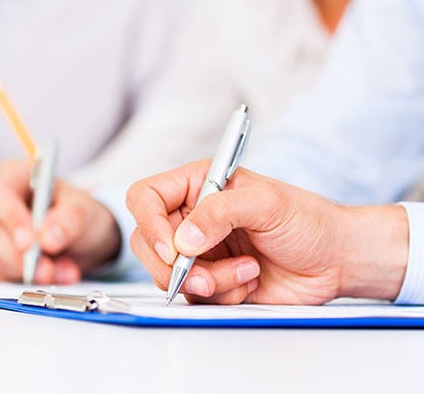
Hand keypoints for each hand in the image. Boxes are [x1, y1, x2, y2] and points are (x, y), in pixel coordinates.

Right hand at [0, 160, 120, 283]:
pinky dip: (27, 281)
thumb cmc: (78, 213)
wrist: (81, 237)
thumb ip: (68, 220)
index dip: (12, 218)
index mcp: (14, 176)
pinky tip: (56, 276)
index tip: (30, 241)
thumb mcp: (83, 210)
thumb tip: (48, 238)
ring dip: (28, 272)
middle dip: (20, 255)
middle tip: (48, 269)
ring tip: (62, 272)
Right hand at [128, 160, 408, 304]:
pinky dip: (222, 293)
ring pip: (170, 274)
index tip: (172, 248)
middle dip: (176, 265)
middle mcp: (194, 216)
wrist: (332, 259)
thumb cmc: (306, 220)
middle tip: (206, 274)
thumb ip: (220, 212)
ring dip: (208, 281)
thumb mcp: (266, 203)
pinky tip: (250, 279)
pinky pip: (194, 295)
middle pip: (148, 241)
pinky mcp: (212, 278)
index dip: (149, 223)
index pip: (146, 197)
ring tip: (246, 269)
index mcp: (199, 185)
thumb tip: (182, 240)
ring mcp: (201, 250)